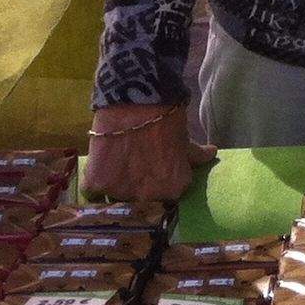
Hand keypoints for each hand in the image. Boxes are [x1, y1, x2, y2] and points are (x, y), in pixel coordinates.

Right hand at [83, 104, 212, 201]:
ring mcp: (121, 193)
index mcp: (173, 189)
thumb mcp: (184, 138)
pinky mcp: (96, 185)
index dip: (162, 186)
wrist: (136, 101)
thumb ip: (194, 155)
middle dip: (140, 190)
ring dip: (117, 188)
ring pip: (116, 199)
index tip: (156, 175)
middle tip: (136, 171)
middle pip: (141, 203)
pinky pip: (93, 192)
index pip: (167, 198)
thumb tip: (210, 154)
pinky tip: (101, 168)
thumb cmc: (166, 118)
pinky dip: (95, 182)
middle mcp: (148, 198)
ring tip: (118, 168)